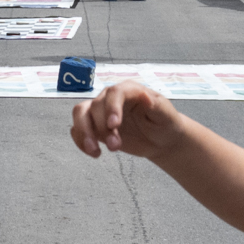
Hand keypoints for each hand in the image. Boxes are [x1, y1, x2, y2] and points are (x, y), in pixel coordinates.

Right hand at [68, 80, 182, 160]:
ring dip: (84, 132)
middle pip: (95, 106)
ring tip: (95, 151)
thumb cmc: (165, 122)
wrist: (161, 139)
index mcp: (128, 90)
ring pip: (80, 113)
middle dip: (102, 128)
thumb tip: (144, 95)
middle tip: (115, 147)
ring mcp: (101, 112)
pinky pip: (78, 129)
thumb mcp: (165, 113)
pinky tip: (93, 153)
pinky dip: (80, 141)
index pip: (114, 93)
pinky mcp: (95, 127)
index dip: (111, 107)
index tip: (114, 125)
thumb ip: (155, 104)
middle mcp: (111, 98)